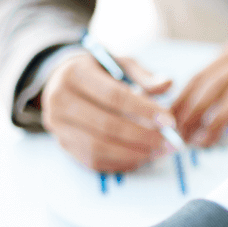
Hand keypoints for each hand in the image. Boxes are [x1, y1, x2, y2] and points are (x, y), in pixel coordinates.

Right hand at [41, 53, 173, 171]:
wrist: (62, 81)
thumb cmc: (97, 72)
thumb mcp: (119, 64)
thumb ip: (144, 76)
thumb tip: (167, 84)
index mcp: (75, 74)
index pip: (113, 96)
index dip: (144, 110)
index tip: (168, 120)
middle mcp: (60, 100)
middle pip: (106, 125)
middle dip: (142, 136)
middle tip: (167, 141)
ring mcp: (59, 125)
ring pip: (98, 147)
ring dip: (132, 153)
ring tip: (156, 151)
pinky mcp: (64, 144)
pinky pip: (93, 161)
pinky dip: (119, 162)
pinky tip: (140, 158)